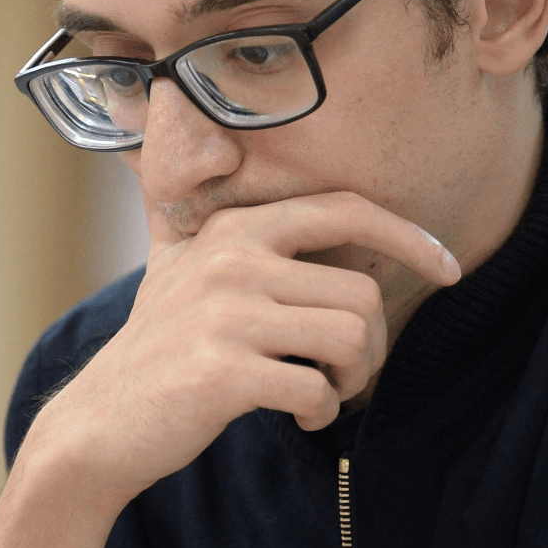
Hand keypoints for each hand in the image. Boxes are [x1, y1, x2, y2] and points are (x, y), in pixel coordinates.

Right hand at [22, 191, 461, 502]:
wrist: (98, 425)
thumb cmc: (156, 349)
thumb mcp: (173, 265)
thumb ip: (191, 210)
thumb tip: (164, 122)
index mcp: (233, 229)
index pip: (346, 211)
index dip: (409, 237)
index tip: (448, 267)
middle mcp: (230, 261)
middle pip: (362, 293)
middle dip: (373, 345)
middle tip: (345, 373)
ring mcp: (225, 315)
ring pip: (352, 338)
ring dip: (352, 380)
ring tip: (322, 392)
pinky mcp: (223, 372)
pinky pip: (318, 390)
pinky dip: (321, 414)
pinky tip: (297, 417)